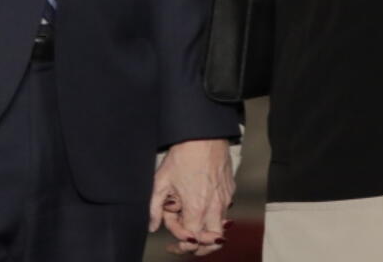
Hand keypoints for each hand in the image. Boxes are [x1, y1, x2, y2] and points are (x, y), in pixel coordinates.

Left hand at [149, 139, 233, 256]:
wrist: (204, 134)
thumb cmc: (184, 154)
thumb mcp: (161, 181)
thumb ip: (154, 208)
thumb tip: (152, 225)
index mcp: (197, 208)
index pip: (191, 239)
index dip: (179, 242)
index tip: (172, 242)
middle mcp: (215, 206)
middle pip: (213, 242)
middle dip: (199, 247)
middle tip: (186, 244)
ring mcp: (225, 198)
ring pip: (220, 228)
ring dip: (207, 232)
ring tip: (193, 226)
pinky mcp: (230, 189)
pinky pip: (224, 211)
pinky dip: (214, 216)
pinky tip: (202, 207)